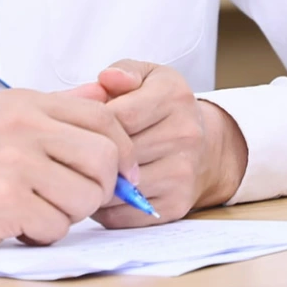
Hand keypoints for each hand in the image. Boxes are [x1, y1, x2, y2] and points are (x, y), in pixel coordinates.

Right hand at [0, 87, 139, 250]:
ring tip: (32, 211)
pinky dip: (40, 235)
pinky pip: (55, 227)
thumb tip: (106, 94)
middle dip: (102, 188)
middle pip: (105, 158)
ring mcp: (12, 162)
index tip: (121, 175)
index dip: (122, 151)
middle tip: (76, 200)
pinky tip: (12, 225)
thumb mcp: (0, 120)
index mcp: (24, 102)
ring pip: (85, 198)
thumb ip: (53, 111)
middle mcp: (21, 125)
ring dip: (66, 216)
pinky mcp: (4, 201)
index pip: (102, 116)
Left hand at [89, 60, 247, 227]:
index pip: (119, 115)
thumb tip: (105, 79)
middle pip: (118, 152)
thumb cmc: (164, 109)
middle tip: (79, 150)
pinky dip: (106, 207)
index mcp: (174, 96)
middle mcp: (185, 134)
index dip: (93, 123)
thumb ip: (123, 72)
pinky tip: (105, 189)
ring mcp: (182, 173)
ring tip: (89, 169)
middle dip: (92, 152)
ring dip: (97, 181)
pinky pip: (124, 214)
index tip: (84, 125)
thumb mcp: (149, 78)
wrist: (207, 148)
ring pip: (118, 186)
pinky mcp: (175, 205)